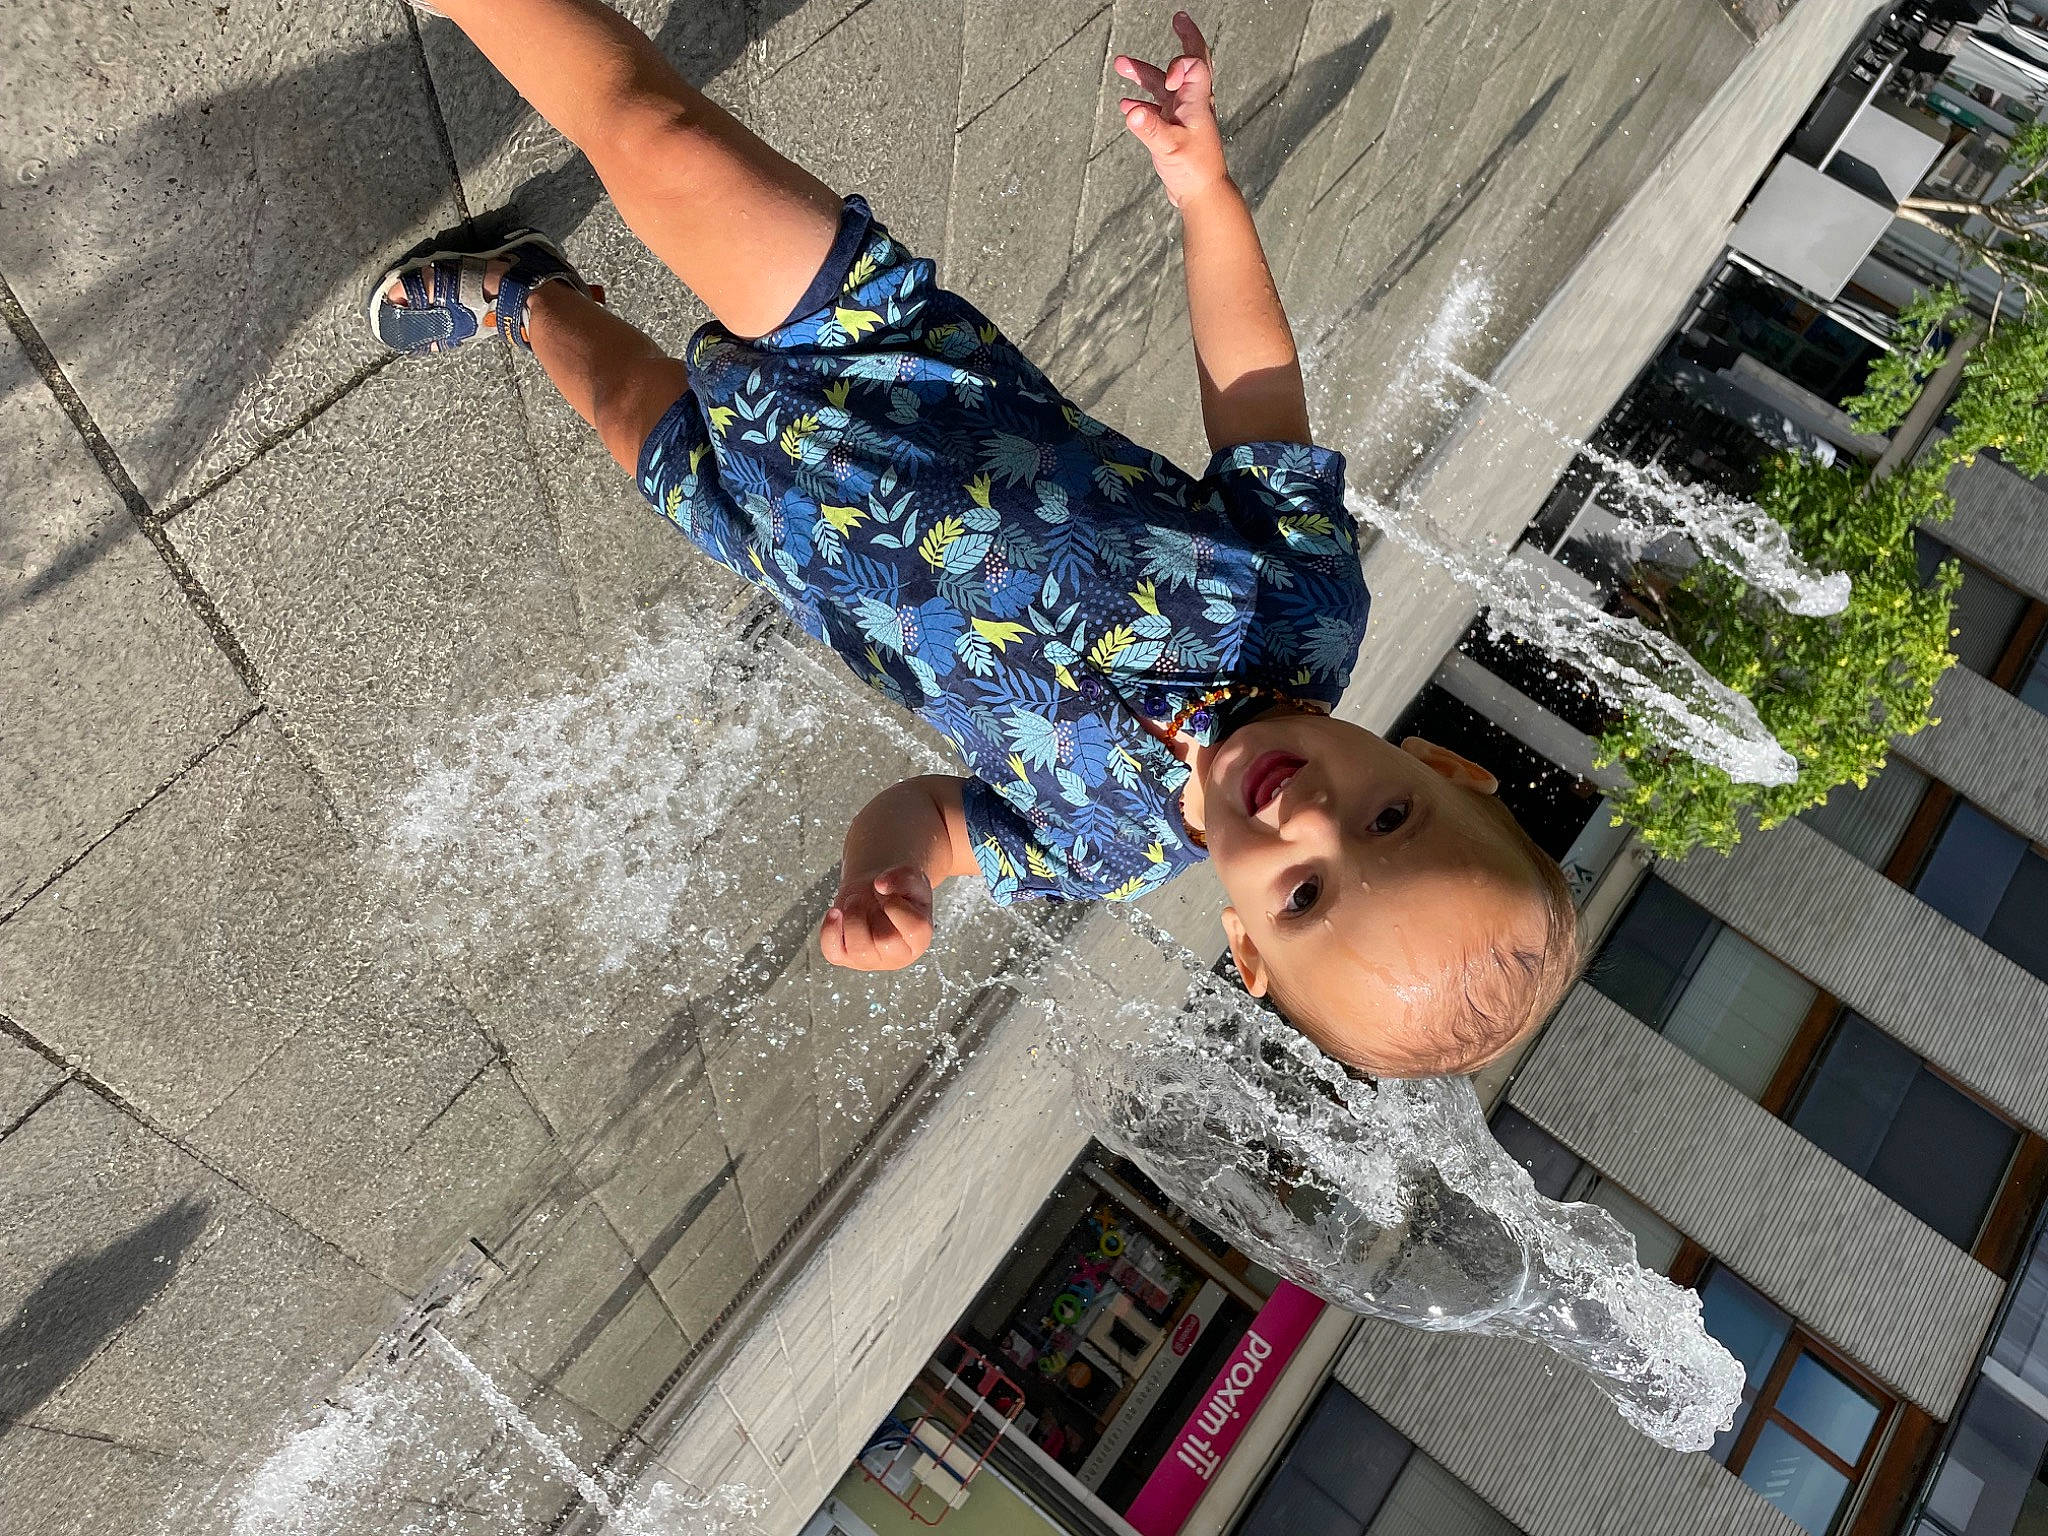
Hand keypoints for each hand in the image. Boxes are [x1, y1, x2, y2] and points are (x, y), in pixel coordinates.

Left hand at [819, 865, 934, 970]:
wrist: (876, 895)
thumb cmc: (898, 892)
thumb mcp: (910, 877)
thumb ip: (903, 877)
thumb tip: (881, 884)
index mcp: (918, 939)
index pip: (914, 929)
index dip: (899, 907)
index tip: (891, 896)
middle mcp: (896, 955)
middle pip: (885, 941)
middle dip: (873, 910)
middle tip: (870, 895)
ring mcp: (870, 960)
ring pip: (858, 950)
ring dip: (852, 917)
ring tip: (855, 902)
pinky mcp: (845, 958)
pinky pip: (833, 952)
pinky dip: (829, 930)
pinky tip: (835, 913)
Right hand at [1116, 12, 1228, 209]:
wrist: (1202, 193)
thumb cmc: (1194, 170)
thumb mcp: (1169, 148)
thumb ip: (1150, 128)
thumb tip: (1131, 110)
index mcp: (1196, 101)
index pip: (1194, 64)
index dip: (1179, 64)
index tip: (1167, 78)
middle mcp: (1191, 103)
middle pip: (1190, 62)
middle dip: (1185, 38)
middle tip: (1179, 18)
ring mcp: (1182, 114)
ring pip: (1163, 85)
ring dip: (1144, 73)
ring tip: (1121, 63)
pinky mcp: (1173, 127)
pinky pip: (1156, 108)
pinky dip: (1141, 103)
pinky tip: (1127, 104)